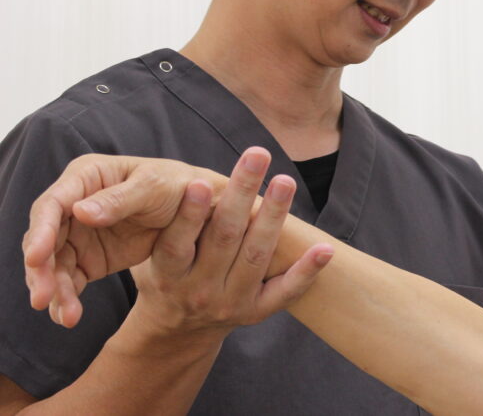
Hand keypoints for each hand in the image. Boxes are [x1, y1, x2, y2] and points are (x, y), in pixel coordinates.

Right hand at [22, 153, 225, 326]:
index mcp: (86, 177)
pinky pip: (69, 279)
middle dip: (41, 269)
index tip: (36, 258)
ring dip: (53, 289)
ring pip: (53, 264)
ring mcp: (80, 233)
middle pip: (45, 238)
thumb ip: (119, 199)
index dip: (41, 231)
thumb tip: (79, 212)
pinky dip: (66, 297)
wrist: (201, 210)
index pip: (52, 205)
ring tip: (65, 315)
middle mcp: (75, 204)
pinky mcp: (89, 258)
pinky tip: (68, 316)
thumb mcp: (154, 187)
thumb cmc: (178, 185)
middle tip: (43, 298)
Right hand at [127, 149, 331, 338]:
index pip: (178, 241)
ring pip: (256, 256)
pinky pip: (286, 291)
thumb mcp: (153, 253)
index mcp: (168, 273)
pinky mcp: (256, 312)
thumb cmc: (170, 273)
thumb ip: (168, 223)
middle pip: (224, 238)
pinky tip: (325, 248)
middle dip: (242, 194)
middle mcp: (198, 290)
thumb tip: (188, 177)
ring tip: (285, 181)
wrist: (178, 330)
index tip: (203, 182)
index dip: (191, 213)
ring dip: (273, 217)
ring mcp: (230, 303)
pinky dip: (307, 270)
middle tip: (258, 156)